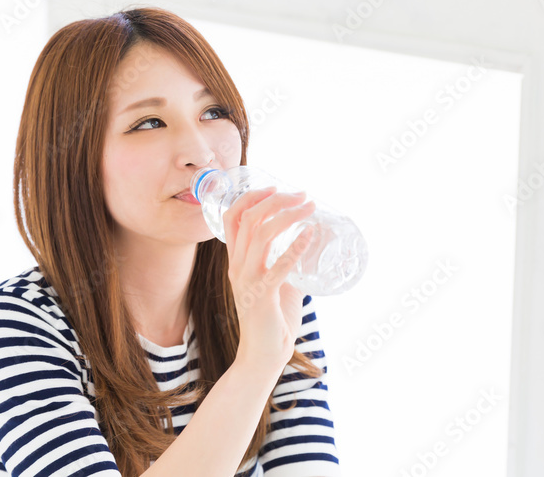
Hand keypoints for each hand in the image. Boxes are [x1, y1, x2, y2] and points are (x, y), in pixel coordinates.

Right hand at [223, 186, 318, 373]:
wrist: (263, 355)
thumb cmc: (273, 320)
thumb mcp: (277, 283)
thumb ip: (288, 264)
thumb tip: (311, 245)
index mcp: (237, 261)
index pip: (232, 217)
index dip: (252, 196)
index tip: (275, 187)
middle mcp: (237, 266)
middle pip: (249, 218)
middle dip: (276, 199)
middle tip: (302, 194)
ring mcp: (247, 280)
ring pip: (261, 233)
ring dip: (288, 214)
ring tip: (310, 207)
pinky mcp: (262, 295)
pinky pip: (278, 265)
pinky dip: (296, 246)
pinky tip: (310, 233)